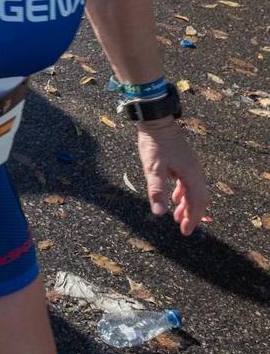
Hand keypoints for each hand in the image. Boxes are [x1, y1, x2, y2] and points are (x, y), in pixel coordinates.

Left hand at [136, 118, 208, 235]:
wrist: (156, 122)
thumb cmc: (155, 144)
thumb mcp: (152, 169)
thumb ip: (157, 190)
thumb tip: (160, 213)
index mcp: (191, 174)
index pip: (197, 202)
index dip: (193, 218)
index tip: (186, 231)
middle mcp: (195, 171)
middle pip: (199, 198)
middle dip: (192, 214)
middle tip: (184, 227)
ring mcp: (191, 165)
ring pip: (194, 190)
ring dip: (187, 204)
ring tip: (177, 216)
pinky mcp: (184, 161)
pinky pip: (188, 182)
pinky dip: (183, 193)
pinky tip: (175, 198)